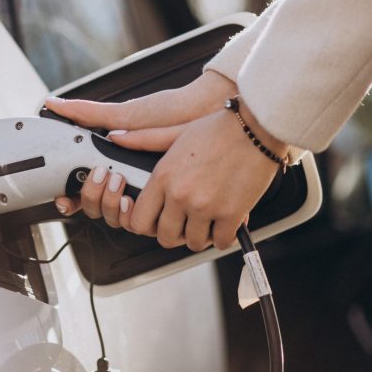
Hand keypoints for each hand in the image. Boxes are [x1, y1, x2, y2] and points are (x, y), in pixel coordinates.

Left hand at [48, 74, 289, 250]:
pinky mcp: (231, 214)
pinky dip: (222, 237)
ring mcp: (205, 207)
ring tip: (205, 221)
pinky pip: (220, 242)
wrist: (256, 128)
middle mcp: (180, 195)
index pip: (139, 220)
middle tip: (184, 223)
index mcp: (163, 177)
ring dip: (199, 236)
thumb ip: (143, 139)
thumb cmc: (218, 129)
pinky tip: (224, 223)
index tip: (157, 221)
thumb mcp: (175, 132)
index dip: (147, 225)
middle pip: (165, 237)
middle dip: (174, 234)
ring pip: (192, 242)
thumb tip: (115, 138)